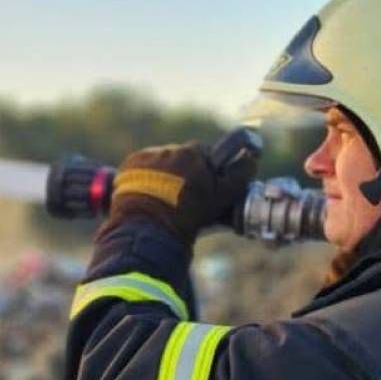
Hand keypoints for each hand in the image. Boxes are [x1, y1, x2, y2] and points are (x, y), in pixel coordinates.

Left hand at [99, 142, 255, 244]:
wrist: (149, 230)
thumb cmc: (188, 216)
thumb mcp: (222, 198)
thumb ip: (239, 175)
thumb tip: (251, 157)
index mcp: (195, 152)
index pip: (205, 155)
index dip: (206, 172)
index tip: (202, 188)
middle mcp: (171, 149)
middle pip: (182, 159)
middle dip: (183, 174)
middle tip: (182, 199)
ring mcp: (148, 156)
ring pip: (161, 163)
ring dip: (163, 176)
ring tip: (163, 200)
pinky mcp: (129, 165)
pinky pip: (141, 168)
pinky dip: (145, 179)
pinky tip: (147, 197)